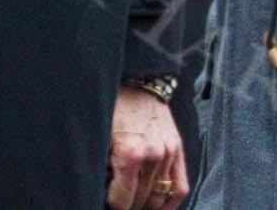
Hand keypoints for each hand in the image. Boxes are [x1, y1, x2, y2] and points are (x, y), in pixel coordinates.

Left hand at [107, 86, 187, 209]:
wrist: (137, 79)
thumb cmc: (111, 108)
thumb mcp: (98, 136)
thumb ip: (100, 167)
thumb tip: (96, 193)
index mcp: (130, 153)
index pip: (122, 201)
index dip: (112, 206)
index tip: (105, 204)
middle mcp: (154, 154)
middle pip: (141, 200)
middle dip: (128, 206)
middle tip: (118, 203)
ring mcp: (169, 152)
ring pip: (159, 197)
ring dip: (146, 205)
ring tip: (134, 204)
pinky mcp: (178, 148)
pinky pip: (180, 186)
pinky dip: (170, 203)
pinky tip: (159, 208)